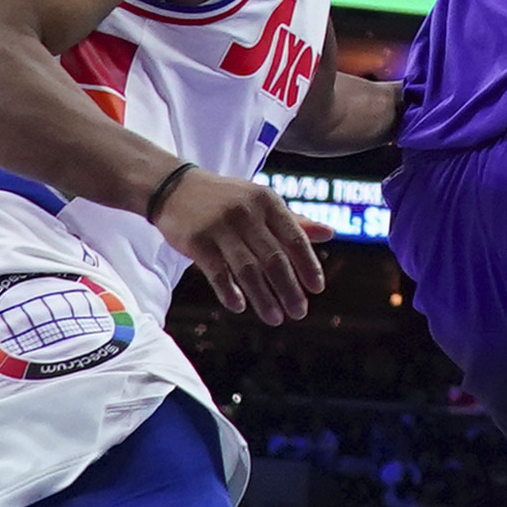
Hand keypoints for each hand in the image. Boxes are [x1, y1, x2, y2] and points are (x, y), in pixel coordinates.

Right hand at [154, 166, 326, 324]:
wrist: (175, 187)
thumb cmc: (227, 198)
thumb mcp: (261, 202)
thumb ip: (294, 221)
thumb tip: (330, 233)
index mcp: (268, 201)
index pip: (294, 238)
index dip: (308, 264)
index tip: (317, 288)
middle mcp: (247, 212)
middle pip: (274, 258)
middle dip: (289, 288)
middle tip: (300, 312)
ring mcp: (221, 227)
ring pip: (247, 269)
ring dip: (264, 298)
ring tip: (276, 318)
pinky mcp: (197, 241)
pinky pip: (217, 272)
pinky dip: (229, 292)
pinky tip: (240, 307)